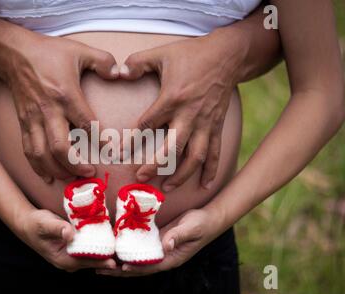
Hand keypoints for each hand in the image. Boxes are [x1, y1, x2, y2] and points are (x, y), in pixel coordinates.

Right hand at [2, 33, 118, 182]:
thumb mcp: (80, 50)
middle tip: (90, 173)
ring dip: (57, 171)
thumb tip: (121, 74)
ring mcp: (33, 120)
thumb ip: (103, 62)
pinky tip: (48, 177)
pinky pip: (28, 150)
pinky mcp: (24, 124)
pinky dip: (37, 167)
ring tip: (72, 178)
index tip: (111, 152)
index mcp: (66, 95)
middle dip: (75, 166)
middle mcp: (48, 111)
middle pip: (59, 147)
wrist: (15, 54)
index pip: (85, 124)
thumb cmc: (50, 53)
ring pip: (41, 155)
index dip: (99, 141)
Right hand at [15, 208, 115, 271]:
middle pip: (92, 262)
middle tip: (125, 255)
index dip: (100, 261)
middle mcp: (69, 261)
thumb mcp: (45, 224)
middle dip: (108, 259)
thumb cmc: (36, 224)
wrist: (27, 223)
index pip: (85, 262)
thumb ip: (58, 228)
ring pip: (92, 256)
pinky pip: (90, 249)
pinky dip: (100, 246)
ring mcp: (72, 255)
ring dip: (106, 252)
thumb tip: (70, 234)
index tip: (114, 261)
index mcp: (63, 259)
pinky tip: (112, 240)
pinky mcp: (75, 248)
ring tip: (123, 249)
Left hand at [96, 206, 227, 276]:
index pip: (150, 266)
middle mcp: (163, 257)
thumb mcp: (191, 228)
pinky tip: (115, 246)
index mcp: (171, 258)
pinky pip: (139, 249)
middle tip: (100, 268)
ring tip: (101, 262)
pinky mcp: (156, 241)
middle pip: (138, 267)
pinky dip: (127, 250)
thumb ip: (178, 236)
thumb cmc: (202, 224)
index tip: (120, 267)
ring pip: (136, 259)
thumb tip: (165, 245)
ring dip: (119, 261)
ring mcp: (159, 251)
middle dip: (119, 269)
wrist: (208, 218)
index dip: (135, 267)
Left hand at [120, 30, 246, 190]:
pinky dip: (211, 170)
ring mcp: (205, 123)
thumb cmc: (191, 55)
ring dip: (183, 175)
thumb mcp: (161, 53)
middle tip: (141, 178)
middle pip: (173, 148)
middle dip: (157, 165)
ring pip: (195, 156)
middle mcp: (189, 115)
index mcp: (172, 99)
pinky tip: (205, 185)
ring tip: (168, 188)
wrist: (226, 55)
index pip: (148, 124)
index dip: (132, 140)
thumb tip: (118, 73)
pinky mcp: (217, 126)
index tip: (118, 154)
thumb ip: (137, 63)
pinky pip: (215, 152)